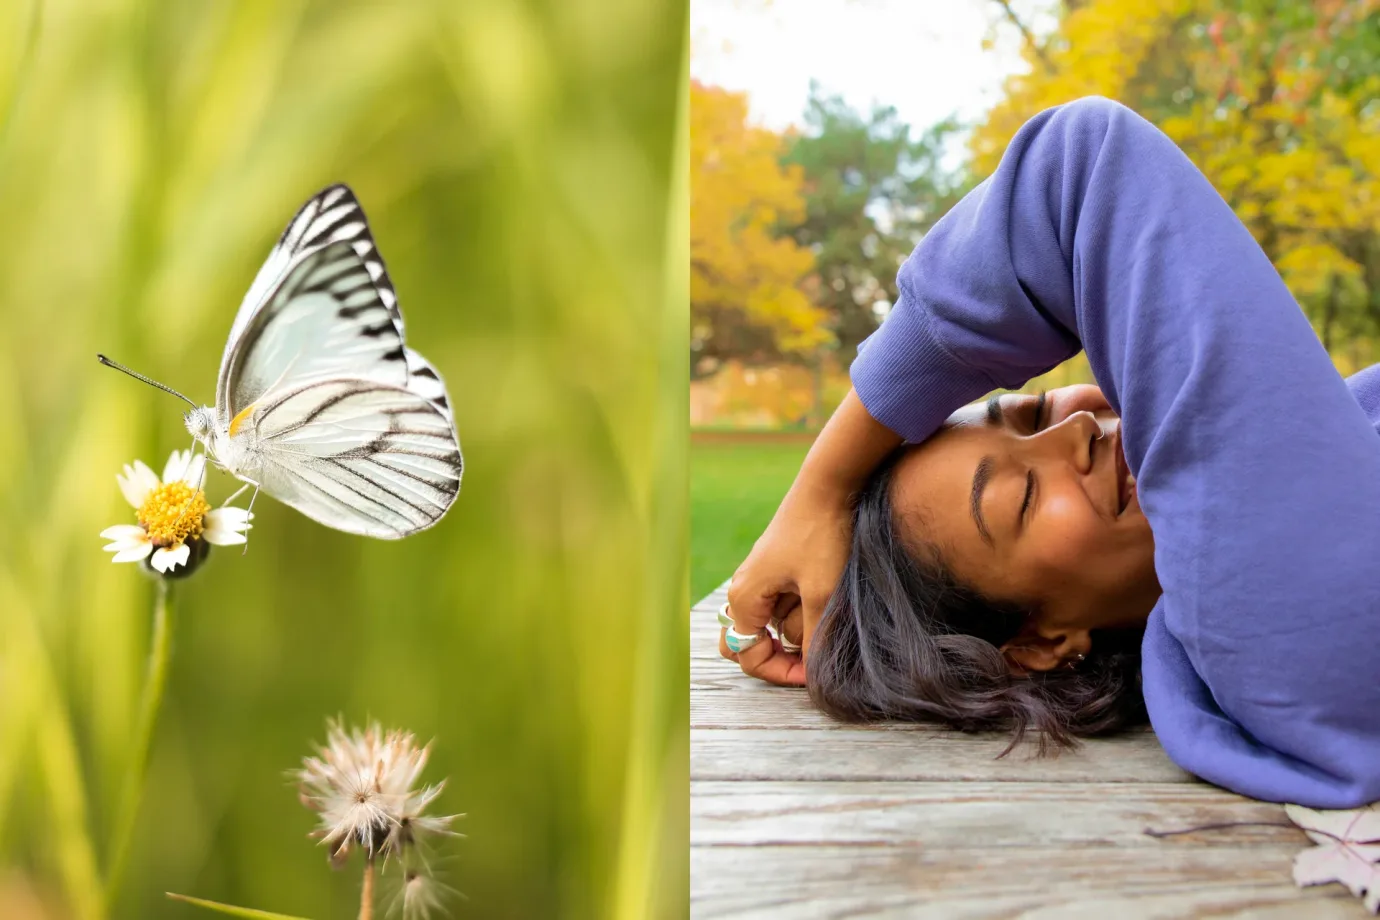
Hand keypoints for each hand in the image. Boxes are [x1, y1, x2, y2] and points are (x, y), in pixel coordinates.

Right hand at [719, 485, 852, 685]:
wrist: (828, 486)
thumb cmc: (822, 536)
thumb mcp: (823, 593)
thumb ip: (815, 638)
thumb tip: (814, 676)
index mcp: (743, 598)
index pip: (748, 657)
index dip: (781, 672)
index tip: (814, 673)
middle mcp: (743, 589)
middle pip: (745, 643)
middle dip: (777, 657)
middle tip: (809, 659)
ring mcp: (759, 578)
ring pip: (767, 625)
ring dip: (792, 633)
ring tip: (821, 625)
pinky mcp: (776, 568)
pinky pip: (778, 605)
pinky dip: (798, 614)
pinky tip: (822, 604)